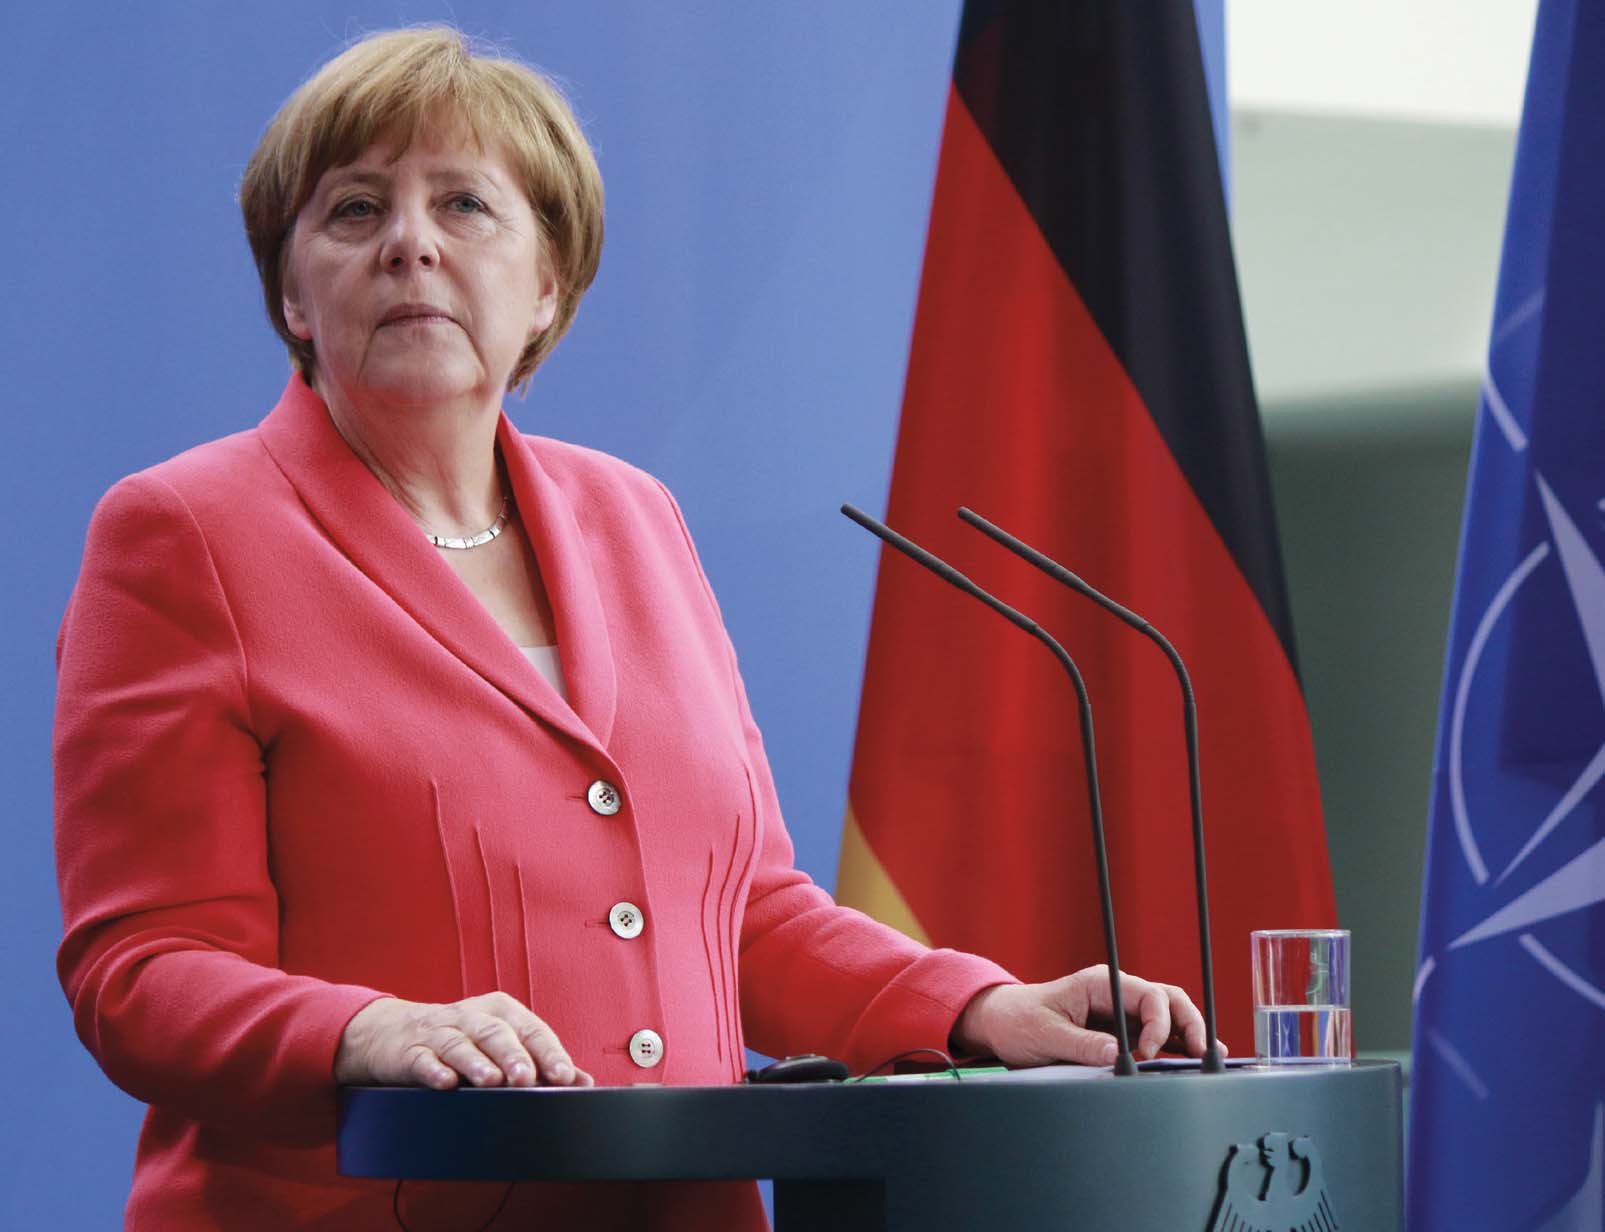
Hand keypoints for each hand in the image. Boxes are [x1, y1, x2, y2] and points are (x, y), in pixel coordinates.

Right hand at [334, 992, 594, 1089]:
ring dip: (476, 1062)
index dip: (548, 1052)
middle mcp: (471, 1017)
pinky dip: (433, 1070)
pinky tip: (445, 1082)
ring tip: (491, 1081)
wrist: (393, 1034)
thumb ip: (539, 1062)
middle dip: (513, 1055)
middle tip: (527, 1078)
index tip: (564, 1076)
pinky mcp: (409, 1051)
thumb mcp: (501, 1044)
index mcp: (500, 1012)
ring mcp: (438, 1032)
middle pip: (496, 1033)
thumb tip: (583, 1081)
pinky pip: (422, 1059)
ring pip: (459, 1044)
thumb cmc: (461, 1041)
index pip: (530, 1030)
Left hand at [950, 966, 1225, 1066]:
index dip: (1157, 1023)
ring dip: (1188, 1034)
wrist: (1002, 1023)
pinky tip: (1192, 1059)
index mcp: (1099, 984)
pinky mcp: (1121, 1031)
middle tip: (1200, 1054)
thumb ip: (1081, 1045)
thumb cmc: (1019, 1020)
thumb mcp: (1045, 1034)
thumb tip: (1117, 1055)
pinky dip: (1175, 1044)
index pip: (1148, 994)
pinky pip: (1156, 1034)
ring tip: (1209, 1058)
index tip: (1146, 1054)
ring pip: (1168, 1015)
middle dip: (1189, 1024)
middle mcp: (1116, 993)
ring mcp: (1121, 1012)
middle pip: (1168, 1000)